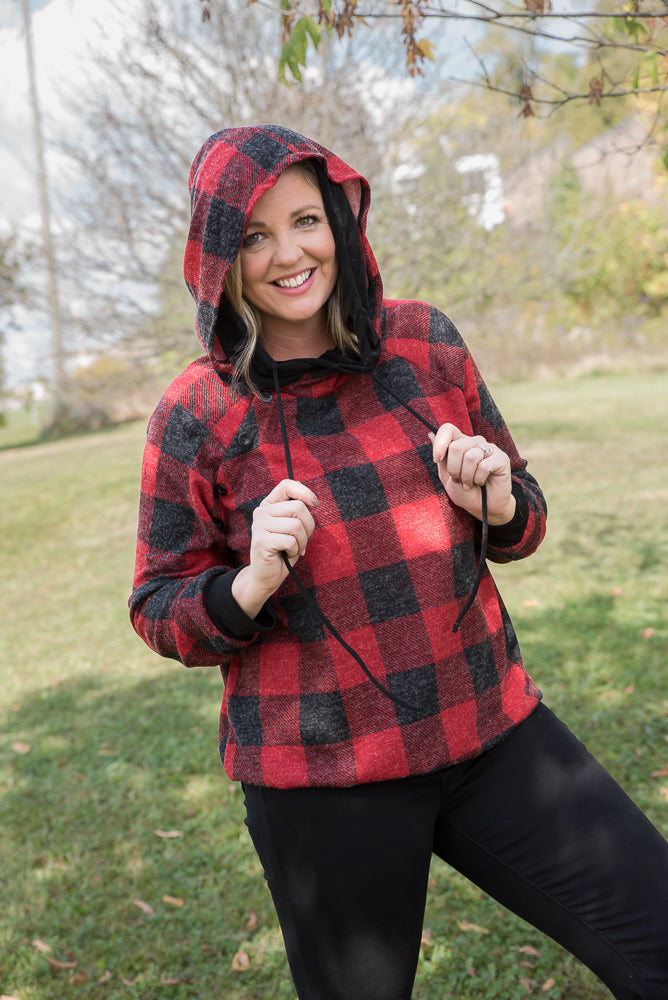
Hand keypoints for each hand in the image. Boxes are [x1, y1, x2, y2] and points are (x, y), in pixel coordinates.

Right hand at [232, 480, 317, 617]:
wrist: (267, 576)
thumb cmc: (284, 550)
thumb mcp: (293, 527)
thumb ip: (298, 512)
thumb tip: (313, 502)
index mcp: (269, 505)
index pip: (286, 485)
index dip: (305, 492)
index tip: (315, 504)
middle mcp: (261, 512)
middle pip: (298, 507)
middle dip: (309, 526)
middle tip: (303, 539)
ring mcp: (259, 526)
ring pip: (296, 525)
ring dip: (302, 541)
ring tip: (294, 548)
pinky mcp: (261, 541)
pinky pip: (290, 540)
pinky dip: (295, 550)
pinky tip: (287, 554)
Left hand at [429, 424, 515, 524]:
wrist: (483, 508)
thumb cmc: (465, 492)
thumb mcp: (446, 475)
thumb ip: (441, 456)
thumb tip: (431, 434)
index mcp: (461, 443)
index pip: (448, 429)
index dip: (440, 443)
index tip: (437, 459)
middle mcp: (476, 442)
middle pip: (456, 446)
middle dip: (454, 469)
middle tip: (459, 480)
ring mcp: (490, 449)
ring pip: (470, 456)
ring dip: (467, 477)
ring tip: (470, 483)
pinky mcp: (502, 459)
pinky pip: (484, 466)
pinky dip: (479, 479)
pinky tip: (481, 482)